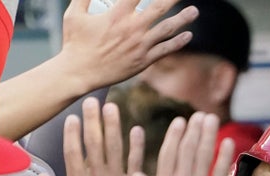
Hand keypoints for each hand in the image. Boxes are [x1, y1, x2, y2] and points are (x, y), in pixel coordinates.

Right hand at [41, 97, 146, 175]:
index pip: (73, 151)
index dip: (72, 133)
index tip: (72, 117)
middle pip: (94, 143)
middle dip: (92, 120)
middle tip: (91, 100)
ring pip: (115, 147)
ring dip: (113, 125)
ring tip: (111, 107)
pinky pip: (136, 161)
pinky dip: (136, 145)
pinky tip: (136, 129)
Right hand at [61, 0, 198, 91]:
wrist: (79, 73)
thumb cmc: (75, 43)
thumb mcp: (74, 14)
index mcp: (116, 14)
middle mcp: (132, 28)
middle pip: (158, 7)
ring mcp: (139, 45)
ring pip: (166, 29)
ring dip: (182, 19)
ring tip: (195, 11)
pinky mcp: (143, 61)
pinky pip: (164, 50)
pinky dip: (178, 42)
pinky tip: (188, 35)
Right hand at [132, 112, 233, 175]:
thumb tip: (135, 174)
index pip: (168, 152)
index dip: (175, 134)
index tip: (180, 122)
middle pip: (187, 148)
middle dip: (193, 128)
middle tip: (198, 114)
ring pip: (203, 154)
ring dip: (208, 134)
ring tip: (211, 119)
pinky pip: (220, 170)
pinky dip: (224, 154)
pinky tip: (227, 141)